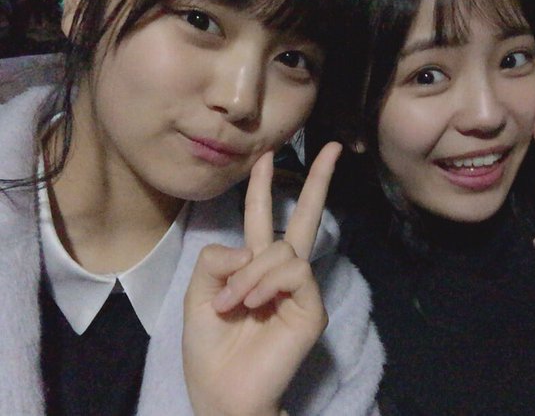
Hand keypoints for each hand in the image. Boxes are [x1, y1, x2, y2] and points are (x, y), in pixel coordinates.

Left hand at [183, 143, 342, 415]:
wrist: (221, 392)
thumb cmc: (209, 347)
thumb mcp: (198, 294)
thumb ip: (218, 260)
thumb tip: (250, 250)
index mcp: (254, 266)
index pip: (264, 217)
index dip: (263, 186)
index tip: (267, 155)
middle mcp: (282, 271)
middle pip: (304, 216)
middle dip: (317, 180)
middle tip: (331, 149)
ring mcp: (300, 289)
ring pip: (283, 249)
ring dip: (250, 274)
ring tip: (234, 304)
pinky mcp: (310, 307)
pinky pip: (293, 271)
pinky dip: (265, 283)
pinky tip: (252, 304)